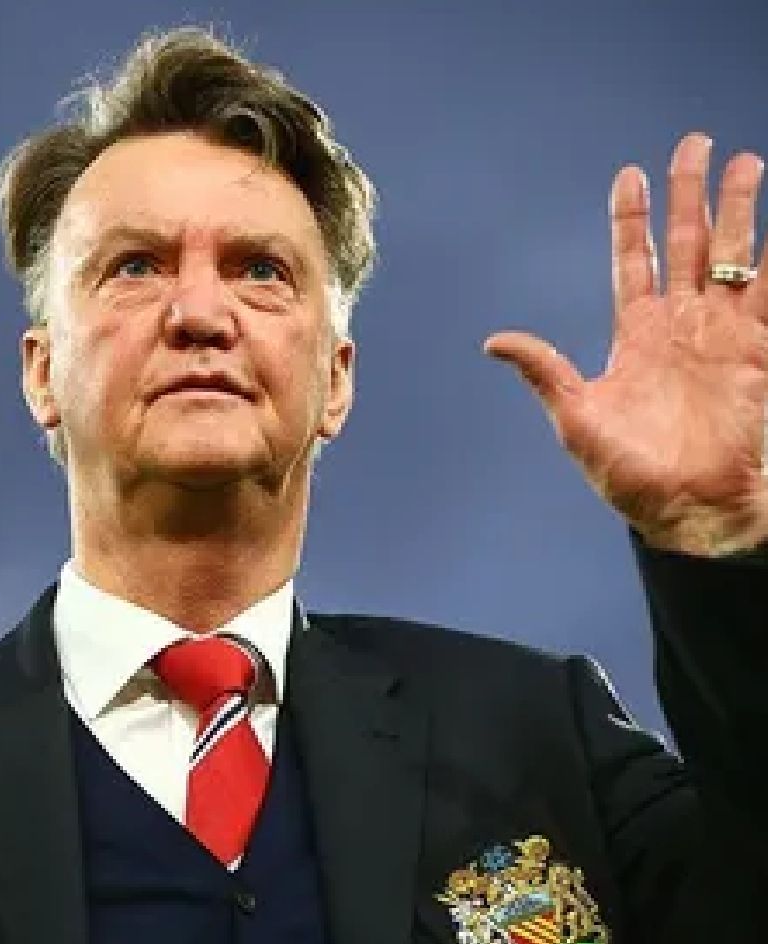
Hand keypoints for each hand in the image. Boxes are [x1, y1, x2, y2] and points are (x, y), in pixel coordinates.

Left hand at [487, 133, 767, 555]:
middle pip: (690, 242)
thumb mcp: (576, 419)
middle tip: (695, 143)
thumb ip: (545, 372)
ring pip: (736, 255)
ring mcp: (725, 334)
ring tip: (745, 161)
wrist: (689, 509)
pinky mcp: (759, 352)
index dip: (632, 217)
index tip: (629, 173)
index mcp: (636, 334)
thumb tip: (493, 341)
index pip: (633, 259)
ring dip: (740, 210)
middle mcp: (683, 324)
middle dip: (691, 193)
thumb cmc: (629, 474)